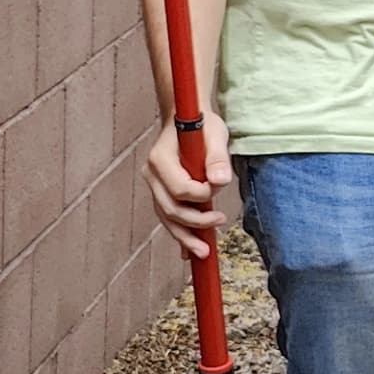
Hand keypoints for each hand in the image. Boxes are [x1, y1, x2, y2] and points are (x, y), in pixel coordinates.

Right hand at [147, 110, 233, 260]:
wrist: (187, 119)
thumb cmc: (201, 125)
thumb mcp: (215, 134)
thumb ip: (217, 157)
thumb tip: (220, 180)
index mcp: (161, 159)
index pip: (179, 188)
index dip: (201, 195)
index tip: (217, 189)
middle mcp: (152, 175)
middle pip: (170, 208)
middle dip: (194, 223)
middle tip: (220, 222)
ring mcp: (155, 186)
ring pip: (167, 218)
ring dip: (185, 237)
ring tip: (204, 252)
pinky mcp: (162, 193)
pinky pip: (169, 218)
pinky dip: (180, 235)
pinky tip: (188, 254)